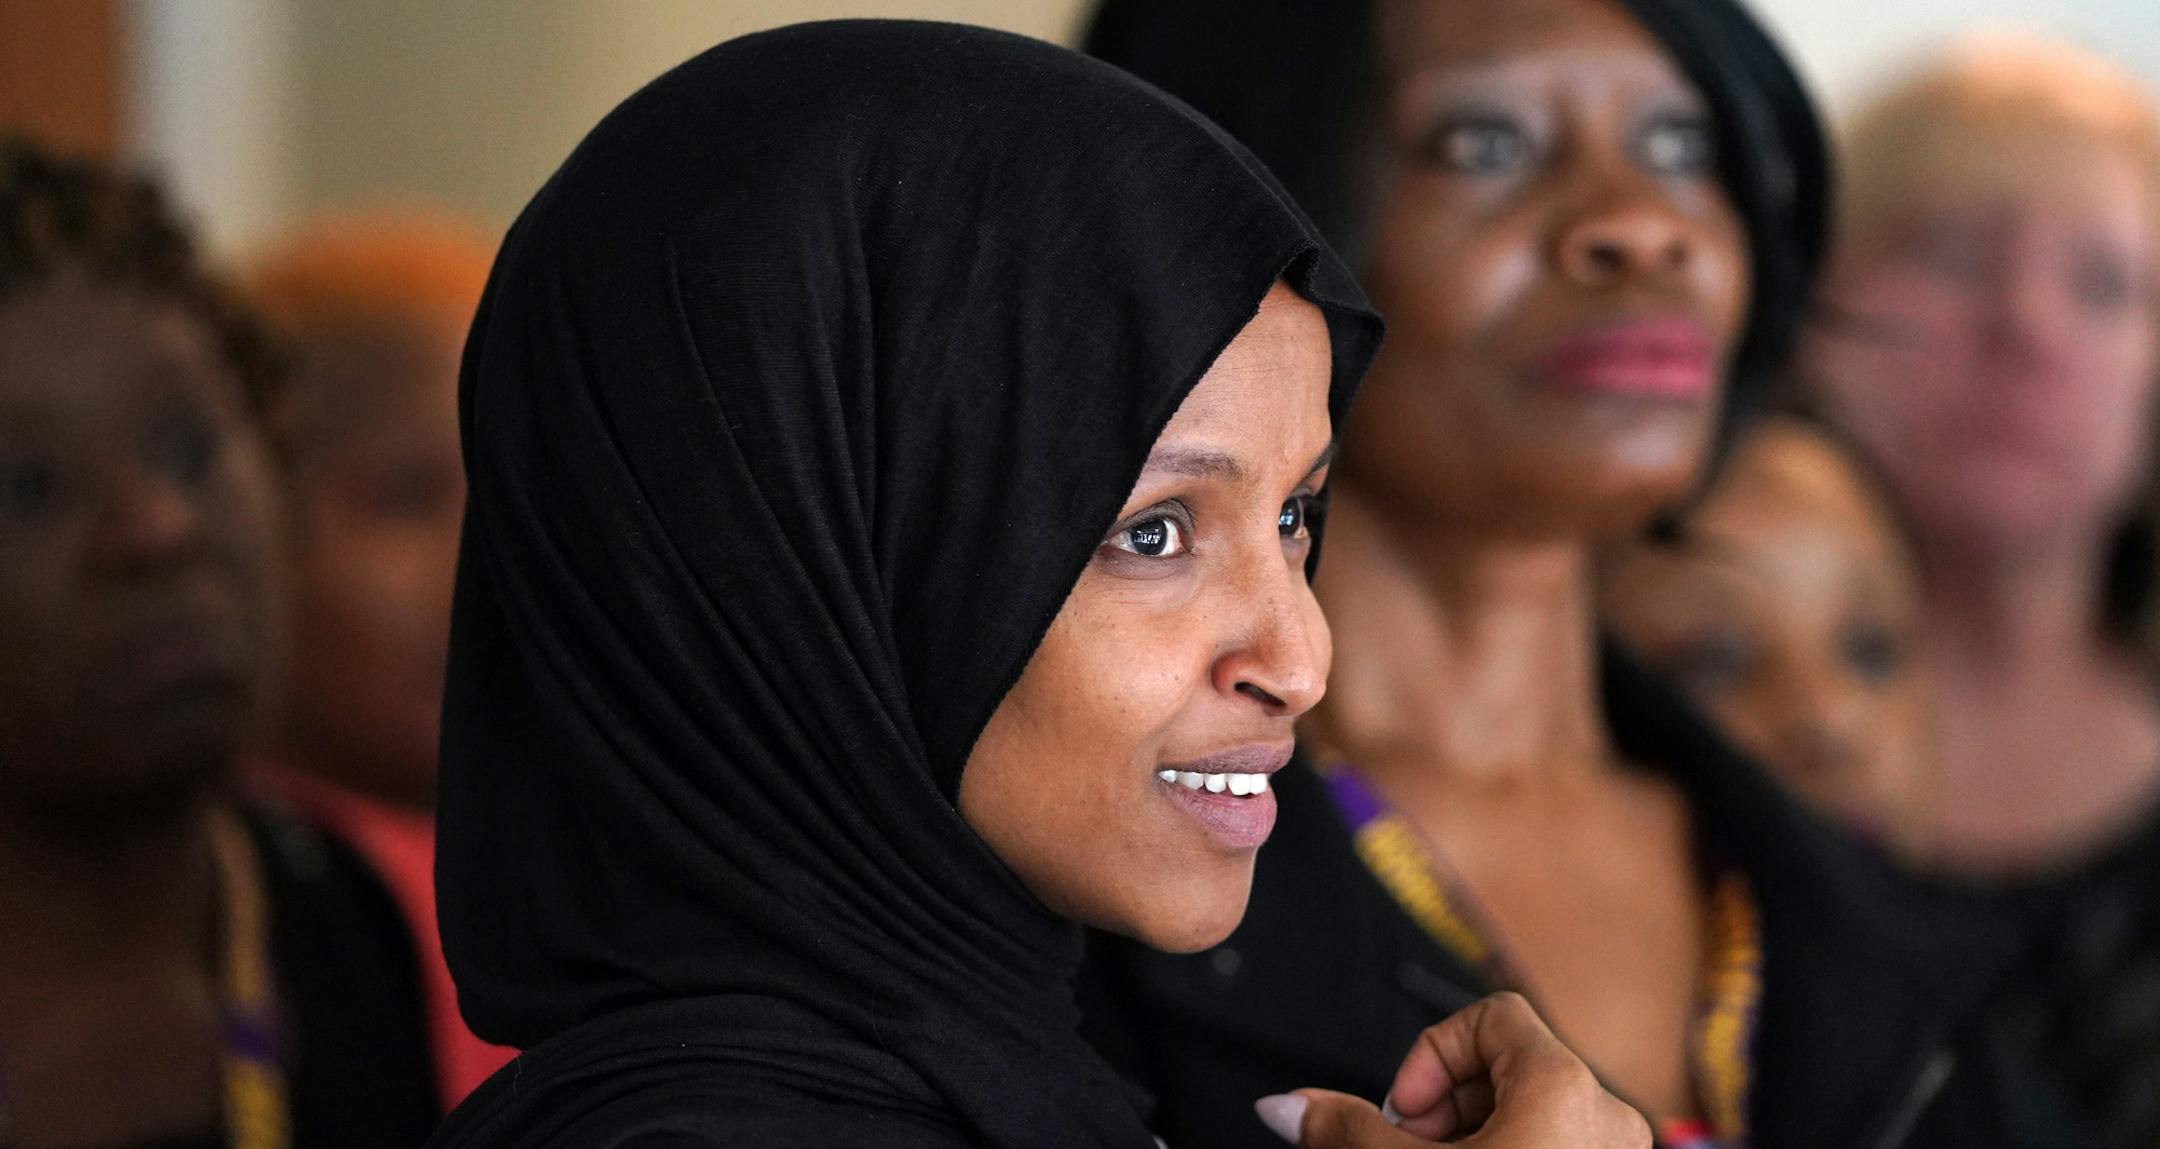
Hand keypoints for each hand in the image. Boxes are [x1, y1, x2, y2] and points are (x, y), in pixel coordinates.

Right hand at [1253, 992, 1649, 1147]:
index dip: (1431, 1055)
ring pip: (1529, 1115)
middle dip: (1443, 1108)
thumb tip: (1285, 1106)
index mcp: (1563, 1087)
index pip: (1492, 1017)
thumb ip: (1344, 1131)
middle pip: (1507, 1066)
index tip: (1402, 1115)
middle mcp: (1605, 1116)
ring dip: (1470, 1142)